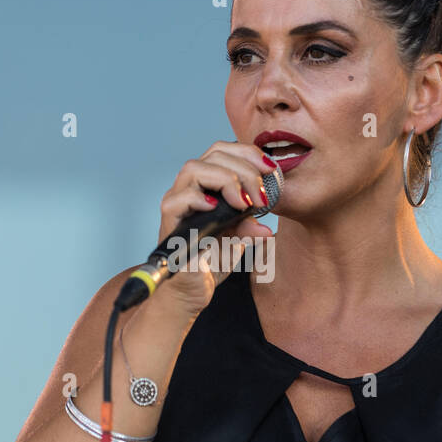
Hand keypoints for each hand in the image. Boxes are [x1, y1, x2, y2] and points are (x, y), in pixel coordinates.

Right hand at [154, 140, 277, 316]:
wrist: (193, 290)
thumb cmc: (212, 261)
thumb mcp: (239, 239)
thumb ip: (249, 226)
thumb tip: (266, 228)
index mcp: (208, 184)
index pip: (224, 151)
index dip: (248, 153)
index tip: (271, 169)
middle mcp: (190, 188)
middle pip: (213, 154)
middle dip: (244, 168)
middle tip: (261, 195)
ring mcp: (177, 203)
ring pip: (194, 168)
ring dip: (225, 179)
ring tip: (244, 202)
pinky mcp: (169, 222)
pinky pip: (177, 200)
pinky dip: (198, 199)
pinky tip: (217, 208)